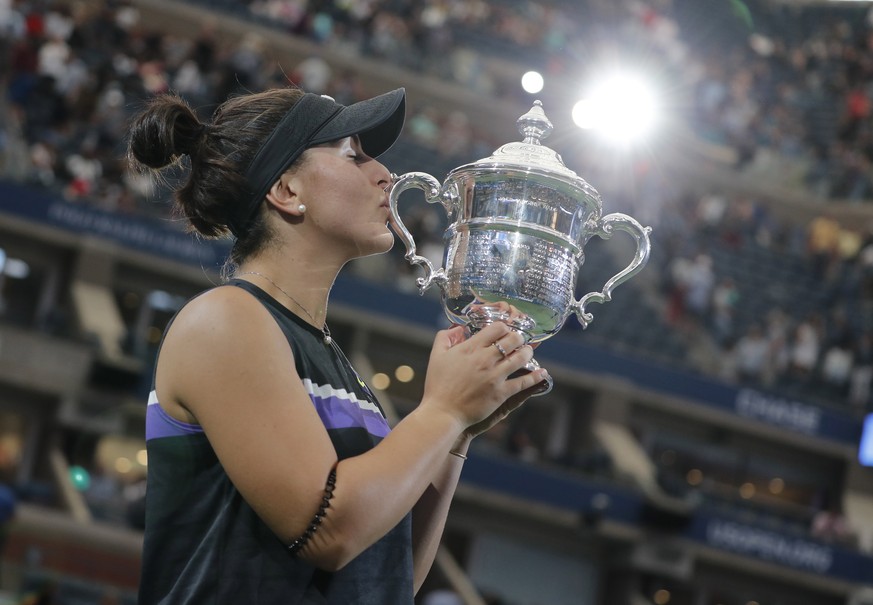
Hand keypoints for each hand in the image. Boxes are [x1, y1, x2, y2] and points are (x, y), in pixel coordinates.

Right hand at [421, 322, 548, 429]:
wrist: (442, 413)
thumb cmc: (437, 385)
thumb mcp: (436, 356)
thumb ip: (445, 338)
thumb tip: (457, 328)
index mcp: (470, 348)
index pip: (496, 329)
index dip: (504, 327)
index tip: (504, 331)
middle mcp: (484, 359)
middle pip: (511, 340)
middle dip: (518, 338)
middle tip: (519, 340)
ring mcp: (494, 376)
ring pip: (520, 358)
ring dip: (527, 353)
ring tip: (528, 352)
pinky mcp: (500, 393)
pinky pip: (522, 383)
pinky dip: (535, 377)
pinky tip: (542, 373)